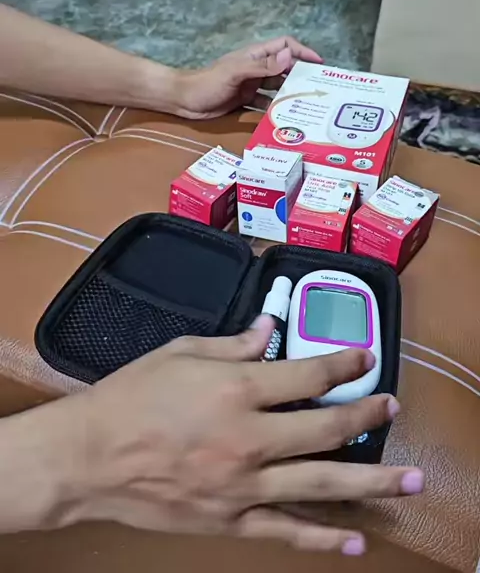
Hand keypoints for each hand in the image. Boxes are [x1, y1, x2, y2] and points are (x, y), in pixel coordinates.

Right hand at [51, 317, 423, 552]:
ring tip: (409, 480)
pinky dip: (323, 538)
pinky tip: (355, 539)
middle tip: (392, 408)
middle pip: (327, 428)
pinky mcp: (230, 519)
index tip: (364, 360)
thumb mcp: (180, 353)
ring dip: (371, 481)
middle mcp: (248, 438)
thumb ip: (232, 344)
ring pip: (321, 484)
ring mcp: (242, 485)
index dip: (344, 363)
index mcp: (236, 389)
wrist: (89, 457)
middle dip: (367, 416)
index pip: (308, 375)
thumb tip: (269, 331)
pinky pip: (286, 531)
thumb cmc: (130, 397)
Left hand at [177, 36, 322, 118]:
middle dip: (301, 75)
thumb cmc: (207, 82)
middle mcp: (256, 68)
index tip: (319, 64)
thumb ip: (262, 66)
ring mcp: (251, 85)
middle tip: (319, 89)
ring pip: (277, 87)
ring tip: (307, 106)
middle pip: (284, 68)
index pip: (284, 46)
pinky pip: (265, 104)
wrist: (184, 100)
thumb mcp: (236, 73)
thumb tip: (289, 57)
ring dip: (290, 94)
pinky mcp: (245, 101)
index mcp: (255, 55)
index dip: (302, 52)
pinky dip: (274, 109)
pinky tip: (285, 119)